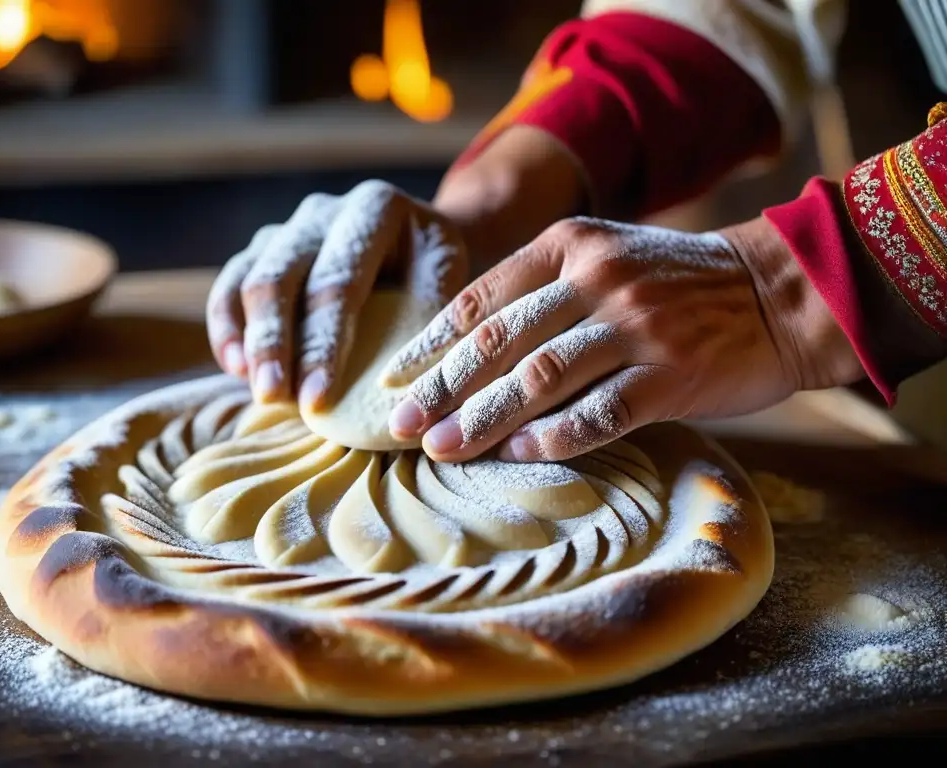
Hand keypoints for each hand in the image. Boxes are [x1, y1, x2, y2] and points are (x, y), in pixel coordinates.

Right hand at [206, 180, 466, 408]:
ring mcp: (287, 229)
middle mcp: (323, 212)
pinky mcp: (262, 250)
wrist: (419, 243)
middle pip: (282, 277)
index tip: (317, 398)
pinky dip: (228, 328)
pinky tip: (236, 369)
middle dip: (274, 343)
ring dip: (249, 341)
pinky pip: (230, 286)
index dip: (323, 344)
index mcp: (374, 209)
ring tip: (258, 391)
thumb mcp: (449, 284)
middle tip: (273, 395)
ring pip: (249, 281)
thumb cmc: (436, 273)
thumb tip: (408, 390)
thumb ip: (428, 324)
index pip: (339, 282)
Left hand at [384, 216, 863, 461]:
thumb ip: (544, 288)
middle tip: (401, 425)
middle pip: (500, 342)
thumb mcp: (607, 256)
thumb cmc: (677, 282)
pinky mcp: (673, 374)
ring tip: (442, 449)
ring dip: (484, 419)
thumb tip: (468, 345)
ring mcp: (637, 326)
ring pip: (540, 378)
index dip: (432, 343)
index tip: (396, 379)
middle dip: (443, 388)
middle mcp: (598, 280)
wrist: (779, 290)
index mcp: (571, 245)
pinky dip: (556, 436)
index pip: (482, 299)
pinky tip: (519, 455)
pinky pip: (602, 412)